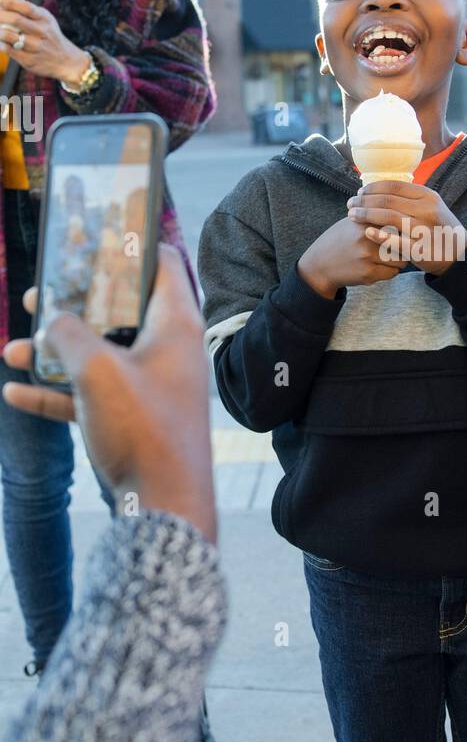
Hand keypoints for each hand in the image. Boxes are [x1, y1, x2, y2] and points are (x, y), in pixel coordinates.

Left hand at [0, 0, 91, 84]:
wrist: (66, 61)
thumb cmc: (50, 36)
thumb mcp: (46, 20)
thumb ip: (29, 11)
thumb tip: (4, 1)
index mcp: (44, 19)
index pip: (26, 7)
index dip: (10, 2)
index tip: (0, 0)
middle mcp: (41, 32)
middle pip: (16, 20)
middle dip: (0, 15)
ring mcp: (35, 47)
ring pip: (10, 36)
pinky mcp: (29, 60)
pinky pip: (9, 50)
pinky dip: (1, 45)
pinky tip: (1, 42)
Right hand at [1, 244, 216, 541]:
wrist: (165, 507)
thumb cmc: (144, 430)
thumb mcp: (97, 371)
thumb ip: (68, 335)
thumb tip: (51, 319)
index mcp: (174, 325)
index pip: (162, 265)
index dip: (131, 245)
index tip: (98, 234)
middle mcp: (166, 349)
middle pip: (118, 309)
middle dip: (74, 302)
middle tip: (39, 292)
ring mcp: (149, 385)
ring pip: (97, 354)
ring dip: (53, 351)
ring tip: (12, 347)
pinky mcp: (132, 418)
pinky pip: (88, 394)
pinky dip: (55, 392)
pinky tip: (15, 391)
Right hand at [297, 214, 407, 297]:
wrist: (320, 264)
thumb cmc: (340, 240)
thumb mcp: (353, 221)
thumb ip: (374, 215)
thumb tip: (401, 209)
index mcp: (365, 220)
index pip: (397, 221)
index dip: (405, 227)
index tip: (406, 231)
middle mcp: (367, 236)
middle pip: (404, 240)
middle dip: (406, 244)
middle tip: (403, 246)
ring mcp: (368, 256)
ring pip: (401, 259)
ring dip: (400, 260)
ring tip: (391, 258)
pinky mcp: (368, 273)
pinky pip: (393, 273)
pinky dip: (391, 271)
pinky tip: (381, 267)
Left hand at [345, 181, 466, 276]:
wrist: (458, 254)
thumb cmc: (440, 228)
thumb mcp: (432, 206)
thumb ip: (411, 198)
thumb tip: (382, 189)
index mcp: (428, 196)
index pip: (394, 186)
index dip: (373, 188)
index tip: (360, 192)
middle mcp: (426, 210)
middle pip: (387, 200)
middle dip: (364, 201)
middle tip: (350, 204)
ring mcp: (423, 229)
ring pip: (388, 217)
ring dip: (366, 215)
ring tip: (352, 216)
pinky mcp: (419, 249)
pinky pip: (395, 240)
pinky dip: (379, 235)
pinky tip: (366, 232)